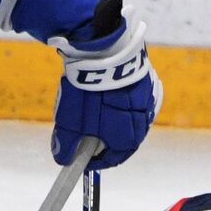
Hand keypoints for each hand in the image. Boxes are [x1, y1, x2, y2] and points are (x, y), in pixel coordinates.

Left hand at [49, 0, 161, 170]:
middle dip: (102, 140)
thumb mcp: (69, 123)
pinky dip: (120, 102)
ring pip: (129, 118)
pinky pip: (134, 99)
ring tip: (92, 111)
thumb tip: (62, 159)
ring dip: (111, 120)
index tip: (80, 158)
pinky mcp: (147, 80)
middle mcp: (144, 122)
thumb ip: (65, 145)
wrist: (104, 50)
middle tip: (84, 134)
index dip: (94, 161)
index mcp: (129, 138)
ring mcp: (149, 100)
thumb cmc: (88, 92)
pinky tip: (106, 94)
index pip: (113, 159)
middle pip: (122, 139)